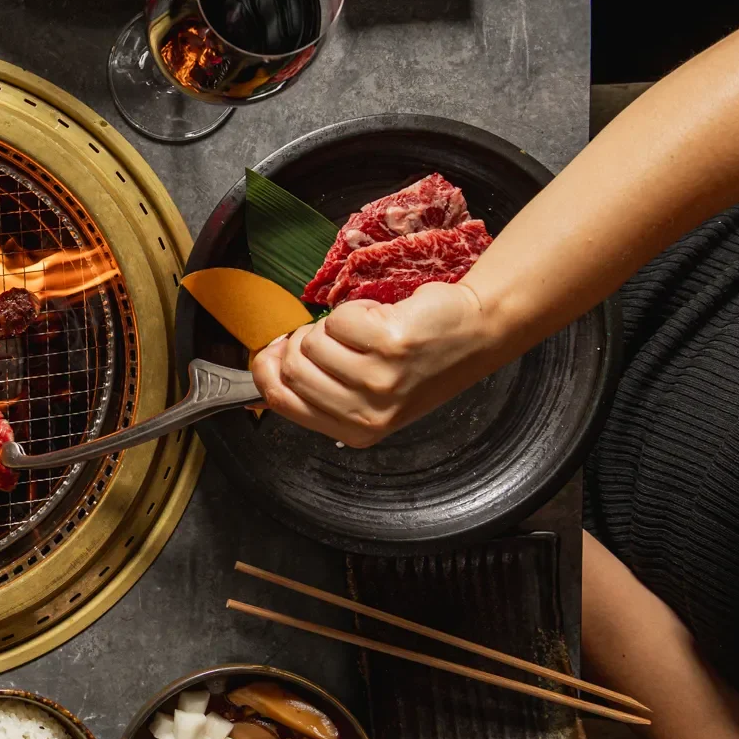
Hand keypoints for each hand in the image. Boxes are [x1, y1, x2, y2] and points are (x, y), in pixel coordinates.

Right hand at [250, 280, 500, 446]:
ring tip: (369, 331)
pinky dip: (357, 309)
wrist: (473, 333)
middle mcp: (366, 412)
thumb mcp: (368, 393)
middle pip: (292, 368)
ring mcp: (378, 380)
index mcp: (355, 430)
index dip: (269, 367)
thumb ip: (319, 389)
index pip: (281, 400)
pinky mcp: (389, 346)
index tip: (278, 349)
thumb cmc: (422, 361)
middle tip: (338, 337)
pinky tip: (384, 318)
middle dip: (305, 341)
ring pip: (314, 341)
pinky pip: (339, 319)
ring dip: (335, 324)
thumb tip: (265, 365)